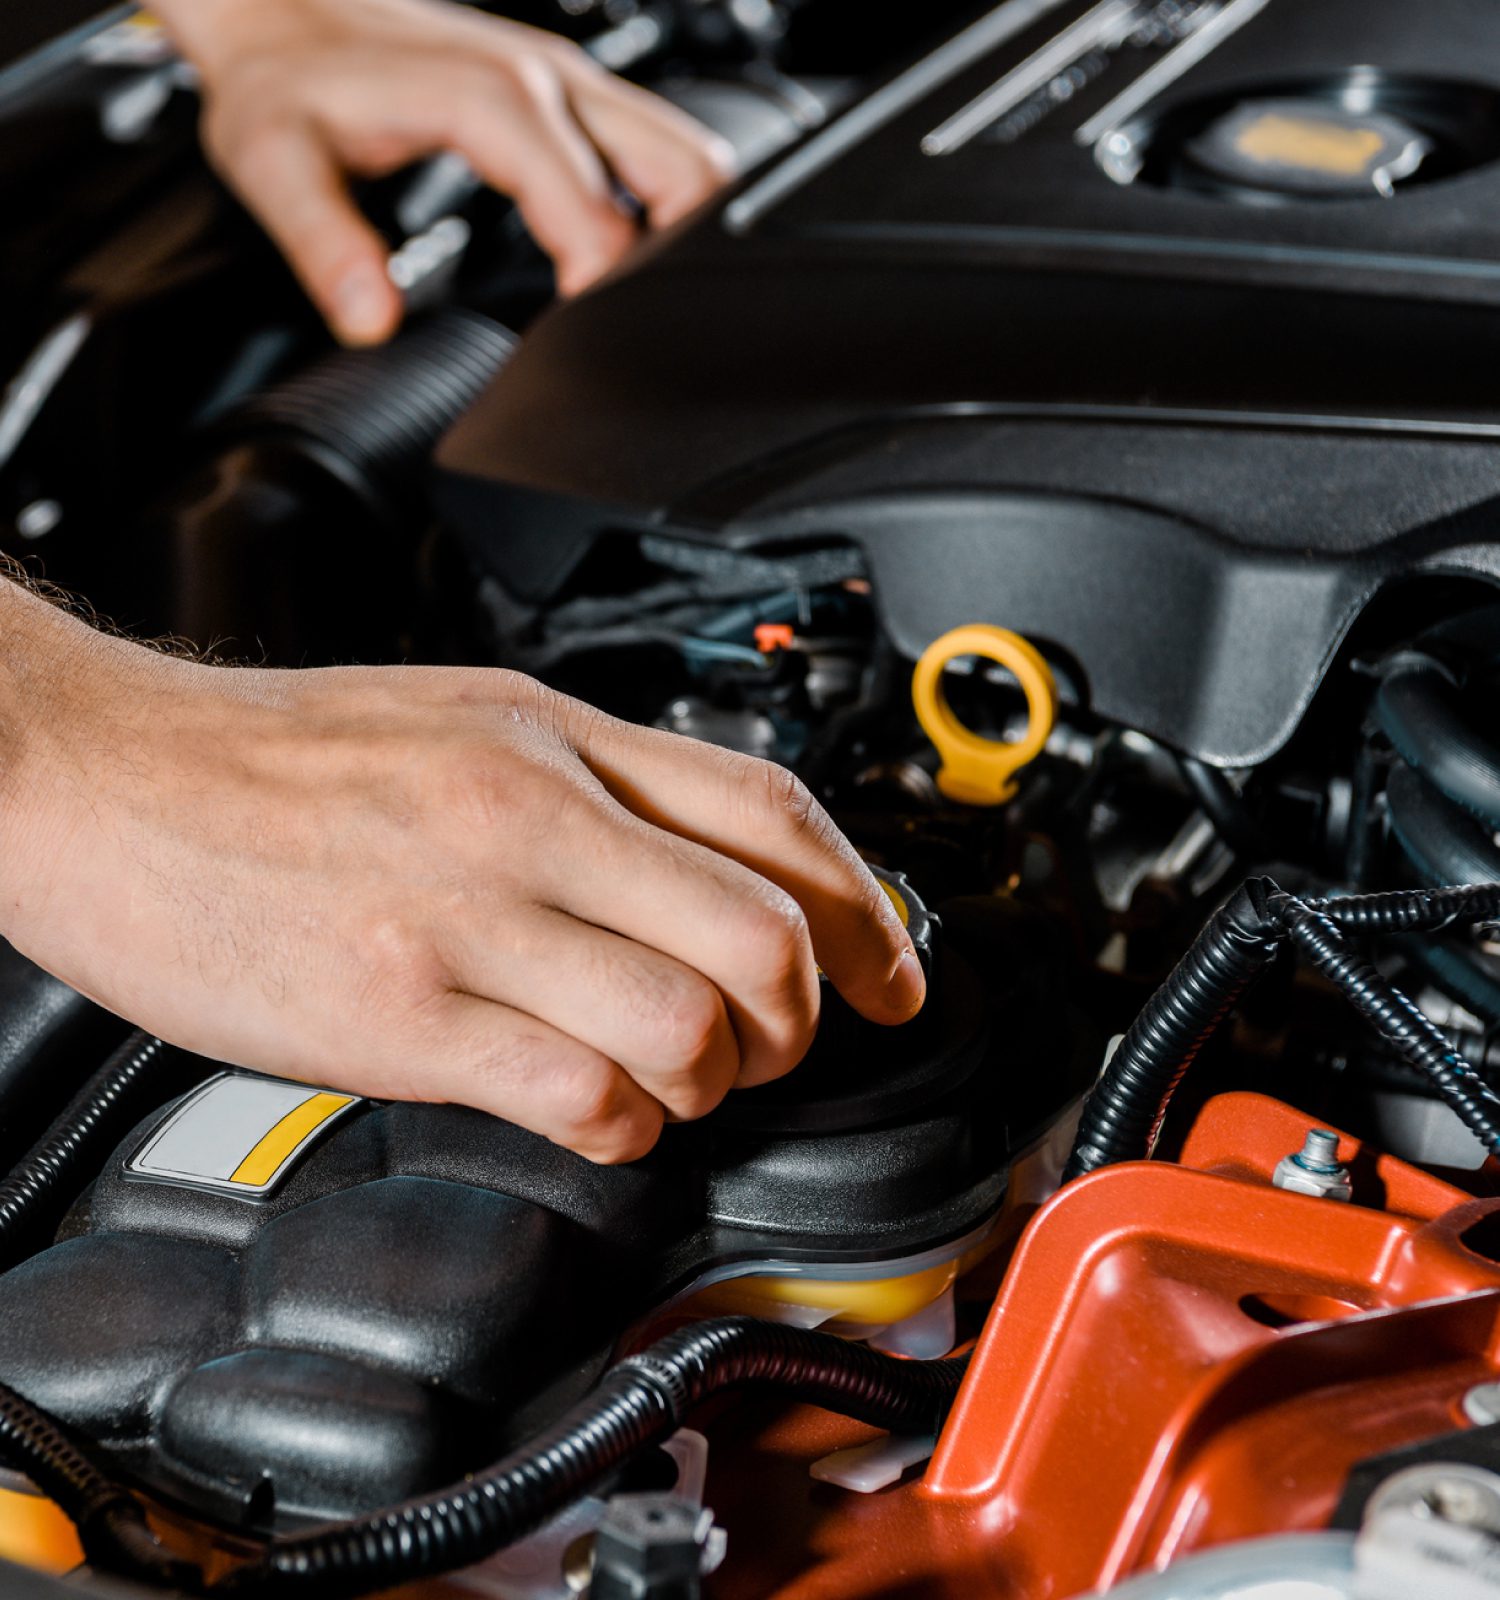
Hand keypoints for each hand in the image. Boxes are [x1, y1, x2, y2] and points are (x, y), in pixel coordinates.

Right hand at [0, 586, 921, 1161]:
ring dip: (714, 1083)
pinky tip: (592, 1113)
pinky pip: (583, 1095)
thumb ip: (592, 784)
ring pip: (694, 1026)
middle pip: (766, 936)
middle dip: (804, 1020)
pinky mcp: (400, 1014)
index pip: (776, 816)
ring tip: (672, 1085)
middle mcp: (531, 814)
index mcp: (554, 736)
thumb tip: (702, 865)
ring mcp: (469, 915)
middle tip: (774, 1048)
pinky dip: (623, 1127)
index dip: (869, 911)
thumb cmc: (272, 757)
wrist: (101, 775)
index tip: (892, 976)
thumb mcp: (463, 719)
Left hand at [152, 0, 734, 343]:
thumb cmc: (287, 83)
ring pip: (690, 155)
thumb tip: (371, 318)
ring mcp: (573, 80)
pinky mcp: (575, 91)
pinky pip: (660, 147)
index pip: (600, 211)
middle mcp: (552, 80)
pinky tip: (636, 254)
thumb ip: (325, 244)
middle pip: (685, 173)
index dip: (606, 289)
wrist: (281, 8)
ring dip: (689, 230)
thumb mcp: (275, 163)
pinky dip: (671, 206)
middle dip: (677, 262)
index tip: (587, 343)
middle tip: (629, 329)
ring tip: (642, 301)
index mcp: (496, 100)